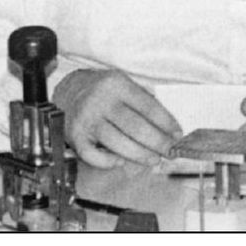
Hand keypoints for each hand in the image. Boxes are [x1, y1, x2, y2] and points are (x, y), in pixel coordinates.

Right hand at [55, 69, 181, 168]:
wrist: (68, 90)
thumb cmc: (102, 90)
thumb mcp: (122, 84)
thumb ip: (143, 101)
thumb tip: (168, 127)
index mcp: (116, 84)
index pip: (147, 106)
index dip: (166, 123)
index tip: (177, 135)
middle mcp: (100, 101)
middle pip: (135, 127)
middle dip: (157, 142)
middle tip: (170, 152)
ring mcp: (87, 120)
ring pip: (118, 143)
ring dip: (140, 155)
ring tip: (153, 159)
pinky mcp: (75, 137)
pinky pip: (95, 156)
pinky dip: (109, 162)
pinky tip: (121, 160)